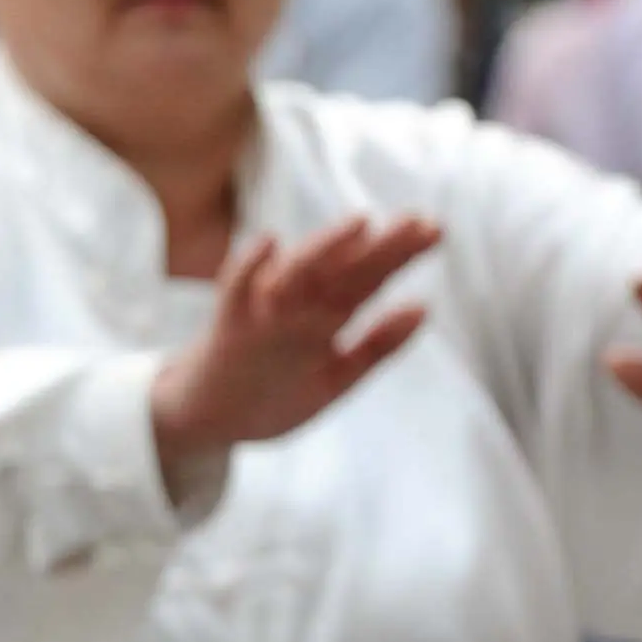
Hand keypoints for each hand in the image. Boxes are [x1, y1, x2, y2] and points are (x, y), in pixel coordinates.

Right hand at [149, 216, 441, 486]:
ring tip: (361, 225)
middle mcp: (298, 309)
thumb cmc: (274, 394)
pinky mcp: (228, 329)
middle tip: (423, 222)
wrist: (207, 419)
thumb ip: (378, 345)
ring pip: (297, 275)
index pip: (368, 279)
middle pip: (344, 273)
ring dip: (326, 248)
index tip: (433, 230)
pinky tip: (267, 244)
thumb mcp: (338, 375)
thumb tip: (424, 307)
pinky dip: (247, 267)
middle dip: (382, 248)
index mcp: (325, 319)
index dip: (399, 255)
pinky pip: (234, 292)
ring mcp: (262, 316)